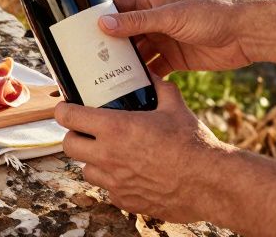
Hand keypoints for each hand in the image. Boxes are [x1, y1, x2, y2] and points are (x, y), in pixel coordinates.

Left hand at [56, 76, 232, 222]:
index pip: (68, 117)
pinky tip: (128, 173)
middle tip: (85, 131)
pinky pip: (107, 190)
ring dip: (92, 161)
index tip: (67, 108)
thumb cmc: (193, 145)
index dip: (63, 110)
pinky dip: (112, 181)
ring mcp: (115, 182)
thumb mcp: (175, 107)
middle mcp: (108, 156)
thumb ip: (158, 88)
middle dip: (73, 136)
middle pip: (68, 145)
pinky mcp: (125, 201)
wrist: (212, 183)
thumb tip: (151, 75)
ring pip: (85, 170)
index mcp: (115, 128)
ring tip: (109, 153)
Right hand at [100, 0, 253, 76]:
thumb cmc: (210, 15)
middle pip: (124, 35)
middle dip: (108, 47)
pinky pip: (153, 70)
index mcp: (151, 4)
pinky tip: (132, 88)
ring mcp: (164, 41)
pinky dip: (143, 78)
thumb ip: (138, 21)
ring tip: (105, 79)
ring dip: (125, 65)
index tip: (79, 33)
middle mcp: (154, 22)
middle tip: (87, 62)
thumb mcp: (170, 17)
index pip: (117, 9)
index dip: (99, 19)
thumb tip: (103, 24)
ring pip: (137, 54)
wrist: (245, 35)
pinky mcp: (175, 60)